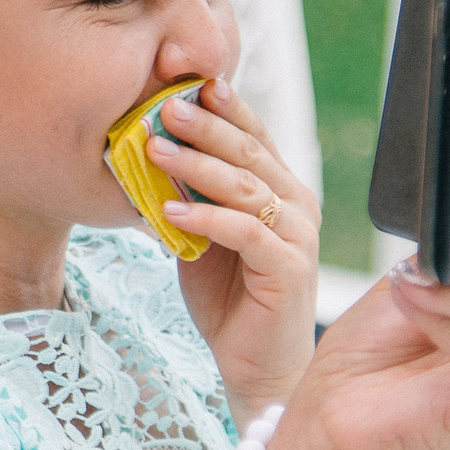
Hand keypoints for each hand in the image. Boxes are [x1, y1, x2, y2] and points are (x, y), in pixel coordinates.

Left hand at [151, 79, 322, 419]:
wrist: (257, 367)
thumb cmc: (230, 300)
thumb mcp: (203, 237)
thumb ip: (190, 197)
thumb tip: (152, 154)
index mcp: (280, 190)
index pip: (254, 136)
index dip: (225, 108)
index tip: (190, 82)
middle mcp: (296, 205)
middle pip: (250, 152)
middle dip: (204, 126)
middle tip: (163, 106)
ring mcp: (297, 235)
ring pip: (245, 186)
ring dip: (196, 165)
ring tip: (154, 151)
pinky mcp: (289, 268)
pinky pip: (244, 232)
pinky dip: (205, 217)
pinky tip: (170, 211)